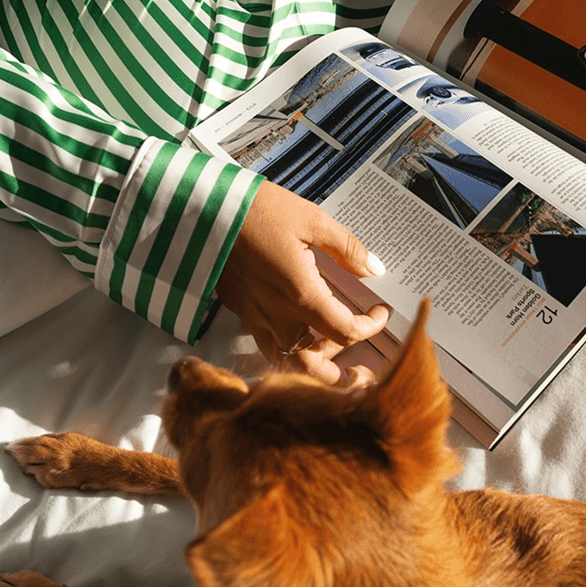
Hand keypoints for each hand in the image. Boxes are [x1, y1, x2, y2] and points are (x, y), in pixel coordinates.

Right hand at [214, 181, 388, 385]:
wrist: (206, 211)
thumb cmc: (257, 210)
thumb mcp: (312, 219)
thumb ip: (347, 248)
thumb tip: (373, 268)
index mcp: (302, 295)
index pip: (346, 332)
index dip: (370, 328)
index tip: (379, 313)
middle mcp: (278, 316)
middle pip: (315, 366)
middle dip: (343, 375)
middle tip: (362, 373)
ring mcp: (255, 317)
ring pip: (288, 362)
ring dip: (313, 365)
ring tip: (331, 357)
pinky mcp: (239, 310)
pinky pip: (265, 345)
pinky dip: (286, 350)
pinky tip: (296, 333)